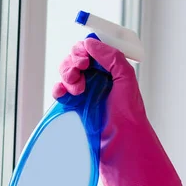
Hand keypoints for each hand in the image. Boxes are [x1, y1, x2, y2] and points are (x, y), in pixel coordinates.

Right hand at [52, 39, 180, 185]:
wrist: (118, 143)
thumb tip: (90, 43)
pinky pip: (58, 91)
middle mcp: (96, 79)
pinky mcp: (71, 106)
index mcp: (110, 70)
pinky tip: (64, 94)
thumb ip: (111, 57)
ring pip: (65, 73)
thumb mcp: (125, 79)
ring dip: (67, 76)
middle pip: (74, 59)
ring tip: (77, 90)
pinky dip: (58, 89)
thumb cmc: (127, 114)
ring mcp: (83, 92)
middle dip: (74, 63)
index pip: (91, 50)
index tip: (85, 58)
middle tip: (81, 70)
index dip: (84, 50)